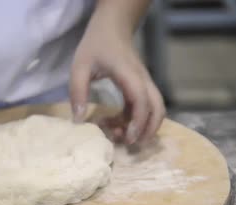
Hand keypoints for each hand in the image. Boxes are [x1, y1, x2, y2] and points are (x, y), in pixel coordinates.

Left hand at [69, 7, 165, 146]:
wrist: (112, 28)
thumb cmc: (96, 46)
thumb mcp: (79, 67)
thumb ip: (77, 92)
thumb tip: (78, 120)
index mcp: (129, 74)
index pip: (142, 100)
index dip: (138, 121)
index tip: (128, 137)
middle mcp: (142, 80)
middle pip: (158, 108)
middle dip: (148, 130)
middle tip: (130, 144)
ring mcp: (144, 84)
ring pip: (156, 110)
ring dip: (143, 127)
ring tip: (122, 137)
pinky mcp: (141, 87)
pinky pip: (145, 108)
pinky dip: (135, 120)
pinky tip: (116, 124)